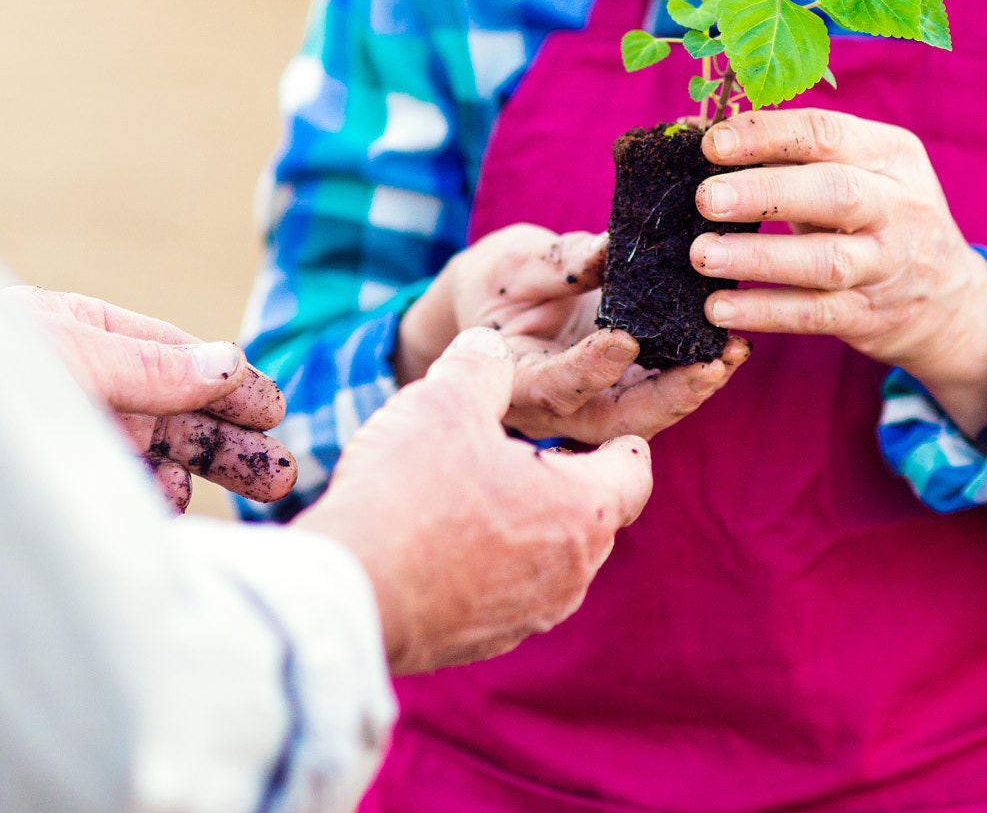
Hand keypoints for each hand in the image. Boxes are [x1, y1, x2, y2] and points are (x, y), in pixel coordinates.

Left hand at [9, 286, 299, 512]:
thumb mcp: (68, 353)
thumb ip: (149, 366)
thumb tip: (230, 364)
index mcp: (75, 334)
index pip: (169, 354)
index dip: (228, 381)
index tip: (274, 410)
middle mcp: (75, 389)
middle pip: (170, 412)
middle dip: (229, 438)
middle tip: (281, 470)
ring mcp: (59, 443)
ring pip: (150, 458)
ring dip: (203, 470)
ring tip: (257, 487)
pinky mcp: (49, 493)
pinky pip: (114, 497)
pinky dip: (152, 500)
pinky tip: (175, 498)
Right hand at [301, 327, 652, 673]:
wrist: (352, 594)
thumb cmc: (410, 494)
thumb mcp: (445, 400)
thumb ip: (480, 364)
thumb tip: (489, 345)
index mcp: (583, 509)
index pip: (634, 470)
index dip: (619, 439)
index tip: (600, 427)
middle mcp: (572, 573)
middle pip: (593, 515)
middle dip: (565, 480)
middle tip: (526, 452)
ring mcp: (531, 615)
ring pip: (551, 558)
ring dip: (528, 524)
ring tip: (480, 493)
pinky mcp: (487, 642)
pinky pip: (508, 593)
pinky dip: (491, 565)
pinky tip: (445, 541)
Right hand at [396, 224, 748, 444]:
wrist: (494, 302)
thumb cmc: (496, 282)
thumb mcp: (515, 264)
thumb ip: (561, 265)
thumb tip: (614, 249)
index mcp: (514, 381)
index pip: (554, 386)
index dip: (589, 368)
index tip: (625, 340)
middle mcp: (556, 408)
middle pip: (613, 421)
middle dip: (667, 397)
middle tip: (711, 366)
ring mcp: (591, 406)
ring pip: (646, 415)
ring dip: (692, 388)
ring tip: (733, 352)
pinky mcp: (620, 390)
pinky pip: (660, 391)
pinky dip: (694, 373)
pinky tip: (729, 346)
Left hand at [687, 109, 986, 436]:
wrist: (948, 296)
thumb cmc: (877, 214)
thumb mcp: (860, 170)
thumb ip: (794, 155)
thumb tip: (704, 138)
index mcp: (891, 153)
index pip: (827, 133)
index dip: (767, 135)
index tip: (710, 145)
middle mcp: (899, 205)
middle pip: (835, 193)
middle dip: (766, 194)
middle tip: (706, 198)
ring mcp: (888, 265)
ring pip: (825, 261)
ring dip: (759, 258)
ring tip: (702, 254)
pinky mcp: (871, 316)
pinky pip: (814, 314)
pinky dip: (764, 311)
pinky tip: (719, 309)